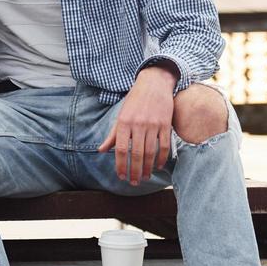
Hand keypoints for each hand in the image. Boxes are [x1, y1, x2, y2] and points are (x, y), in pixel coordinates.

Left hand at [96, 66, 176, 184]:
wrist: (154, 83)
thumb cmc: (134, 101)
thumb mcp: (121, 115)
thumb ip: (112, 135)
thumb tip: (101, 151)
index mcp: (124, 123)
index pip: (120, 149)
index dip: (120, 165)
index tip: (121, 176)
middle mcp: (138, 124)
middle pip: (136, 154)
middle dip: (135, 171)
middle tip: (134, 182)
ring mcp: (153, 125)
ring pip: (150, 152)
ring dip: (148, 168)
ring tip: (145, 177)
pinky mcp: (166, 124)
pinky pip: (164, 146)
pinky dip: (161, 158)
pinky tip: (157, 166)